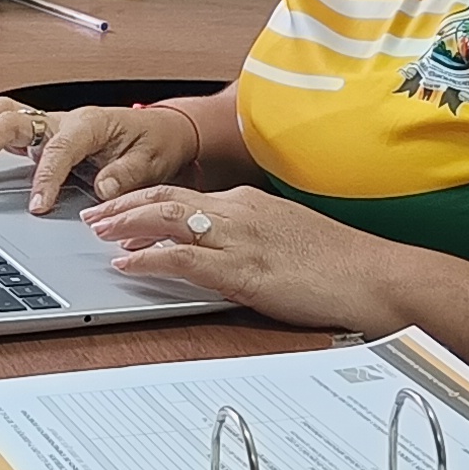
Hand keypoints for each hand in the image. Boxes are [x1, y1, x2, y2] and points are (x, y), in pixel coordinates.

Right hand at [0, 97, 203, 214]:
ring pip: (6, 115)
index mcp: (90, 124)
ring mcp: (53, 124)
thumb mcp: (150, 161)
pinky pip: (11, 125)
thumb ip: (124, 175)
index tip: (37, 205)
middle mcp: (66, 120)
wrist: (162, 131)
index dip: (44, 177)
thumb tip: (102, 188)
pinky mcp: (46, 133)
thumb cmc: (154, 143)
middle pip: (16, 118)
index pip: (58, 149)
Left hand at [77, 182, 414, 334]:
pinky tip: (126, 265)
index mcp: (248, 203)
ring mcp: (239, 239)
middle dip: (123, 205)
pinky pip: (183, 260)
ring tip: (98, 233)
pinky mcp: (243, 271)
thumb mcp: (288, 236)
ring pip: (167, 221)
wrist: (375, 275)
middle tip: (93, 215)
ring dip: (125, 225)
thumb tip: (223, 247)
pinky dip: (148, 260)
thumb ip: (252, 235)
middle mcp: (238, 211)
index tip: (120, 206)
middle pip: (166, 199)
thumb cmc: (340, 262)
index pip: (183, 194)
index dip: (145, 198)